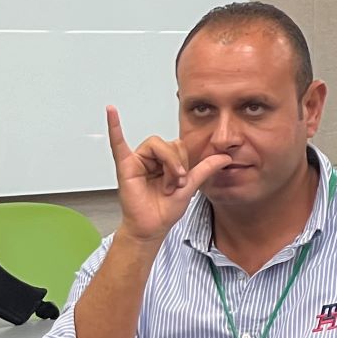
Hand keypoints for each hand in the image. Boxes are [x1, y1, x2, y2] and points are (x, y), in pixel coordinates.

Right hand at [105, 107, 231, 244]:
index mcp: (164, 160)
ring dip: (167, 164)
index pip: (177, 145)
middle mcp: (149, 158)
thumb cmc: (164, 210)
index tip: (182, 181)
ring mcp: (136, 161)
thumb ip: (205, 168)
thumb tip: (225, 156)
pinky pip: (118, 143)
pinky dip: (114, 126)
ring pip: (156, 145)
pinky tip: (111, 111)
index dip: (184, 161)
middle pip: (167, 144)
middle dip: (176, 163)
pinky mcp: (125, 166)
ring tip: (165, 184)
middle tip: (174, 183)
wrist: (152, 227)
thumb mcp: (191, 185)